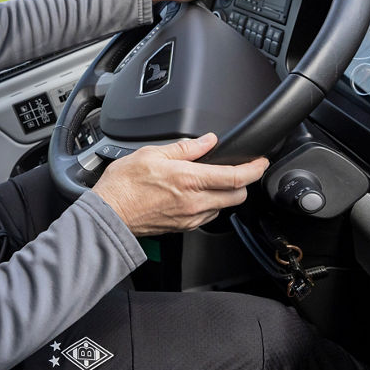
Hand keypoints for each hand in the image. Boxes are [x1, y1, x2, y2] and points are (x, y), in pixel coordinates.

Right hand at [92, 133, 268, 235]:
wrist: (108, 215)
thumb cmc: (123, 185)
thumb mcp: (152, 154)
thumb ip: (185, 148)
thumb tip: (207, 141)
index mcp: (189, 180)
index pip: (236, 177)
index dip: (254, 169)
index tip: (260, 162)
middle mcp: (194, 202)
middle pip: (237, 196)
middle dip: (242, 182)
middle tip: (237, 170)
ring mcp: (190, 217)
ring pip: (223, 207)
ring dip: (225, 195)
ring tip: (210, 182)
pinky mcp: (183, 227)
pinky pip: (207, 217)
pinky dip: (209, 205)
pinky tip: (194, 195)